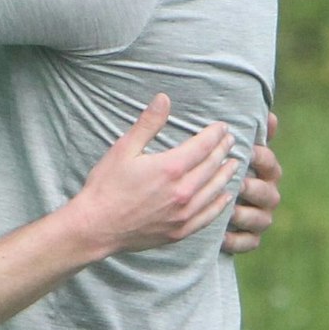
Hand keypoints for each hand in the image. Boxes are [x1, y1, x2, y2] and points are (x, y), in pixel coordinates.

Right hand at [72, 94, 234, 257]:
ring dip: (227, 174)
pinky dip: (221, 203)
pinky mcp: (181, 230)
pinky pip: (210, 215)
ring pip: (216, 189)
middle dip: (223, 151)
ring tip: (233, 164)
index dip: (215, 134)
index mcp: (171, 168)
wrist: (95, 227)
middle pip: (213, 166)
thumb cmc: (105, 187)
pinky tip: (224, 195)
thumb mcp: (123, 150)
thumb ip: (147, 124)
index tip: (222, 127)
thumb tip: (163, 98)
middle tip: (231, 142)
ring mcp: (184, 213)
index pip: (203, 146)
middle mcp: (184, 191)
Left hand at [223, 111, 279, 254]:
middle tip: (240, 183)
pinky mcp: (248, 239)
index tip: (248, 151)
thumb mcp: (224, 150)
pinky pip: (249, 243)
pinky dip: (238, 241)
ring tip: (231, 210)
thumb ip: (248, 133)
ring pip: (263, 219)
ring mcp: (259, 218)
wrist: (195, 205)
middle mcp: (265, 195)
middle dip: (256, 187)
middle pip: (270, 192)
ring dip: (247, 215)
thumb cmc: (216, 170)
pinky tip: (221, 237)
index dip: (263, 157)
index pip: (270, 163)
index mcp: (263, 172)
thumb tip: (270, 115)